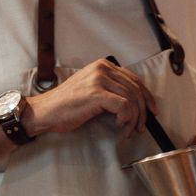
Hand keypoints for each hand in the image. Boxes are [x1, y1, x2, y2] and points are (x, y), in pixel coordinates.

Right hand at [24, 58, 157, 137]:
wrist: (45, 112)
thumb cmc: (66, 106)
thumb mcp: (91, 90)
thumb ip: (110, 89)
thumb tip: (134, 103)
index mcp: (102, 66)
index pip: (134, 79)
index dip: (147, 96)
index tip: (151, 111)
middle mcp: (102, 68)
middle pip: (136, 89)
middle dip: (143, 111)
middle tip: (141, 126)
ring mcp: (99, 79)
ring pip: (132, 99)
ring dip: (134, 119)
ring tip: (129, 130)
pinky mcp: (96, 93)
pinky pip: (124, 106)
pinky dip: (126, 118)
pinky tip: (119, 125)